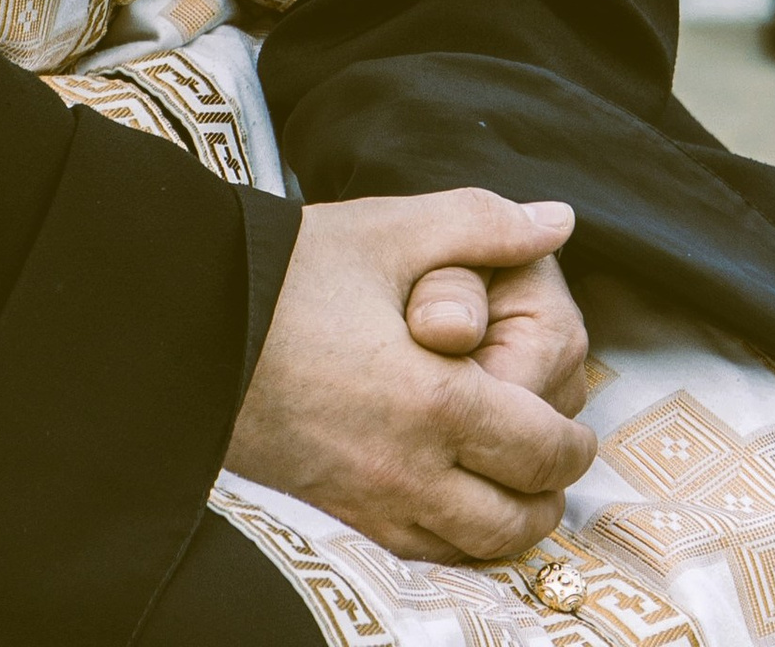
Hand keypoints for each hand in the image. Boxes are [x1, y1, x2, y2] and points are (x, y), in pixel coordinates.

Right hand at [229, 190, 597, 565]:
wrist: (193, 325)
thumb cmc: (295, 272)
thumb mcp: (391, 230)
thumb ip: (484, 224)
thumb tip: (558, 221)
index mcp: (438, 400)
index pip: (541, 449)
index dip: (574, 442)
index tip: (581, 424)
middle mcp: (412, 470)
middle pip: (518, 514)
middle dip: (552, 488)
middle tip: (559, 458)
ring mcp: (372, 503)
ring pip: (474, 547)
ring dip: (510, 521)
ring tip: (516, 484)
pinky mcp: (339, 515)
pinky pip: (423, 553)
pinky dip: (458, 539)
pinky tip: (457, 501)